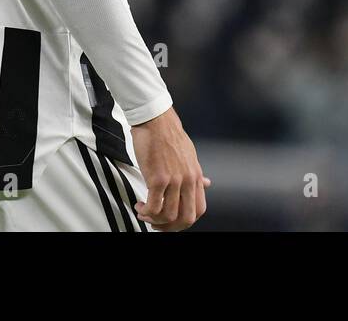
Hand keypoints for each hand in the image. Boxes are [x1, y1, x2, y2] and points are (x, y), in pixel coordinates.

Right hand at [129, 107, 209, 230]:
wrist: (156, 120)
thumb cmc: (169, 135)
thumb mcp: (190, 155)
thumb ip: (196, 173)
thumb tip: (207, 183)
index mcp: (196, 176)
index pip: (199, 210)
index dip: (184, 221)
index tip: (172, 220)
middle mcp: (187, 180)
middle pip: (185, 219)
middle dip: (170, 227)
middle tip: (157, 223)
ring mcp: (174, 180)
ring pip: (168, 216)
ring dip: (153, 219)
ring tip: (144, 212)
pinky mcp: (158, 178)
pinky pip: (153, 207)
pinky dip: (145, 211)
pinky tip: (140, 205)